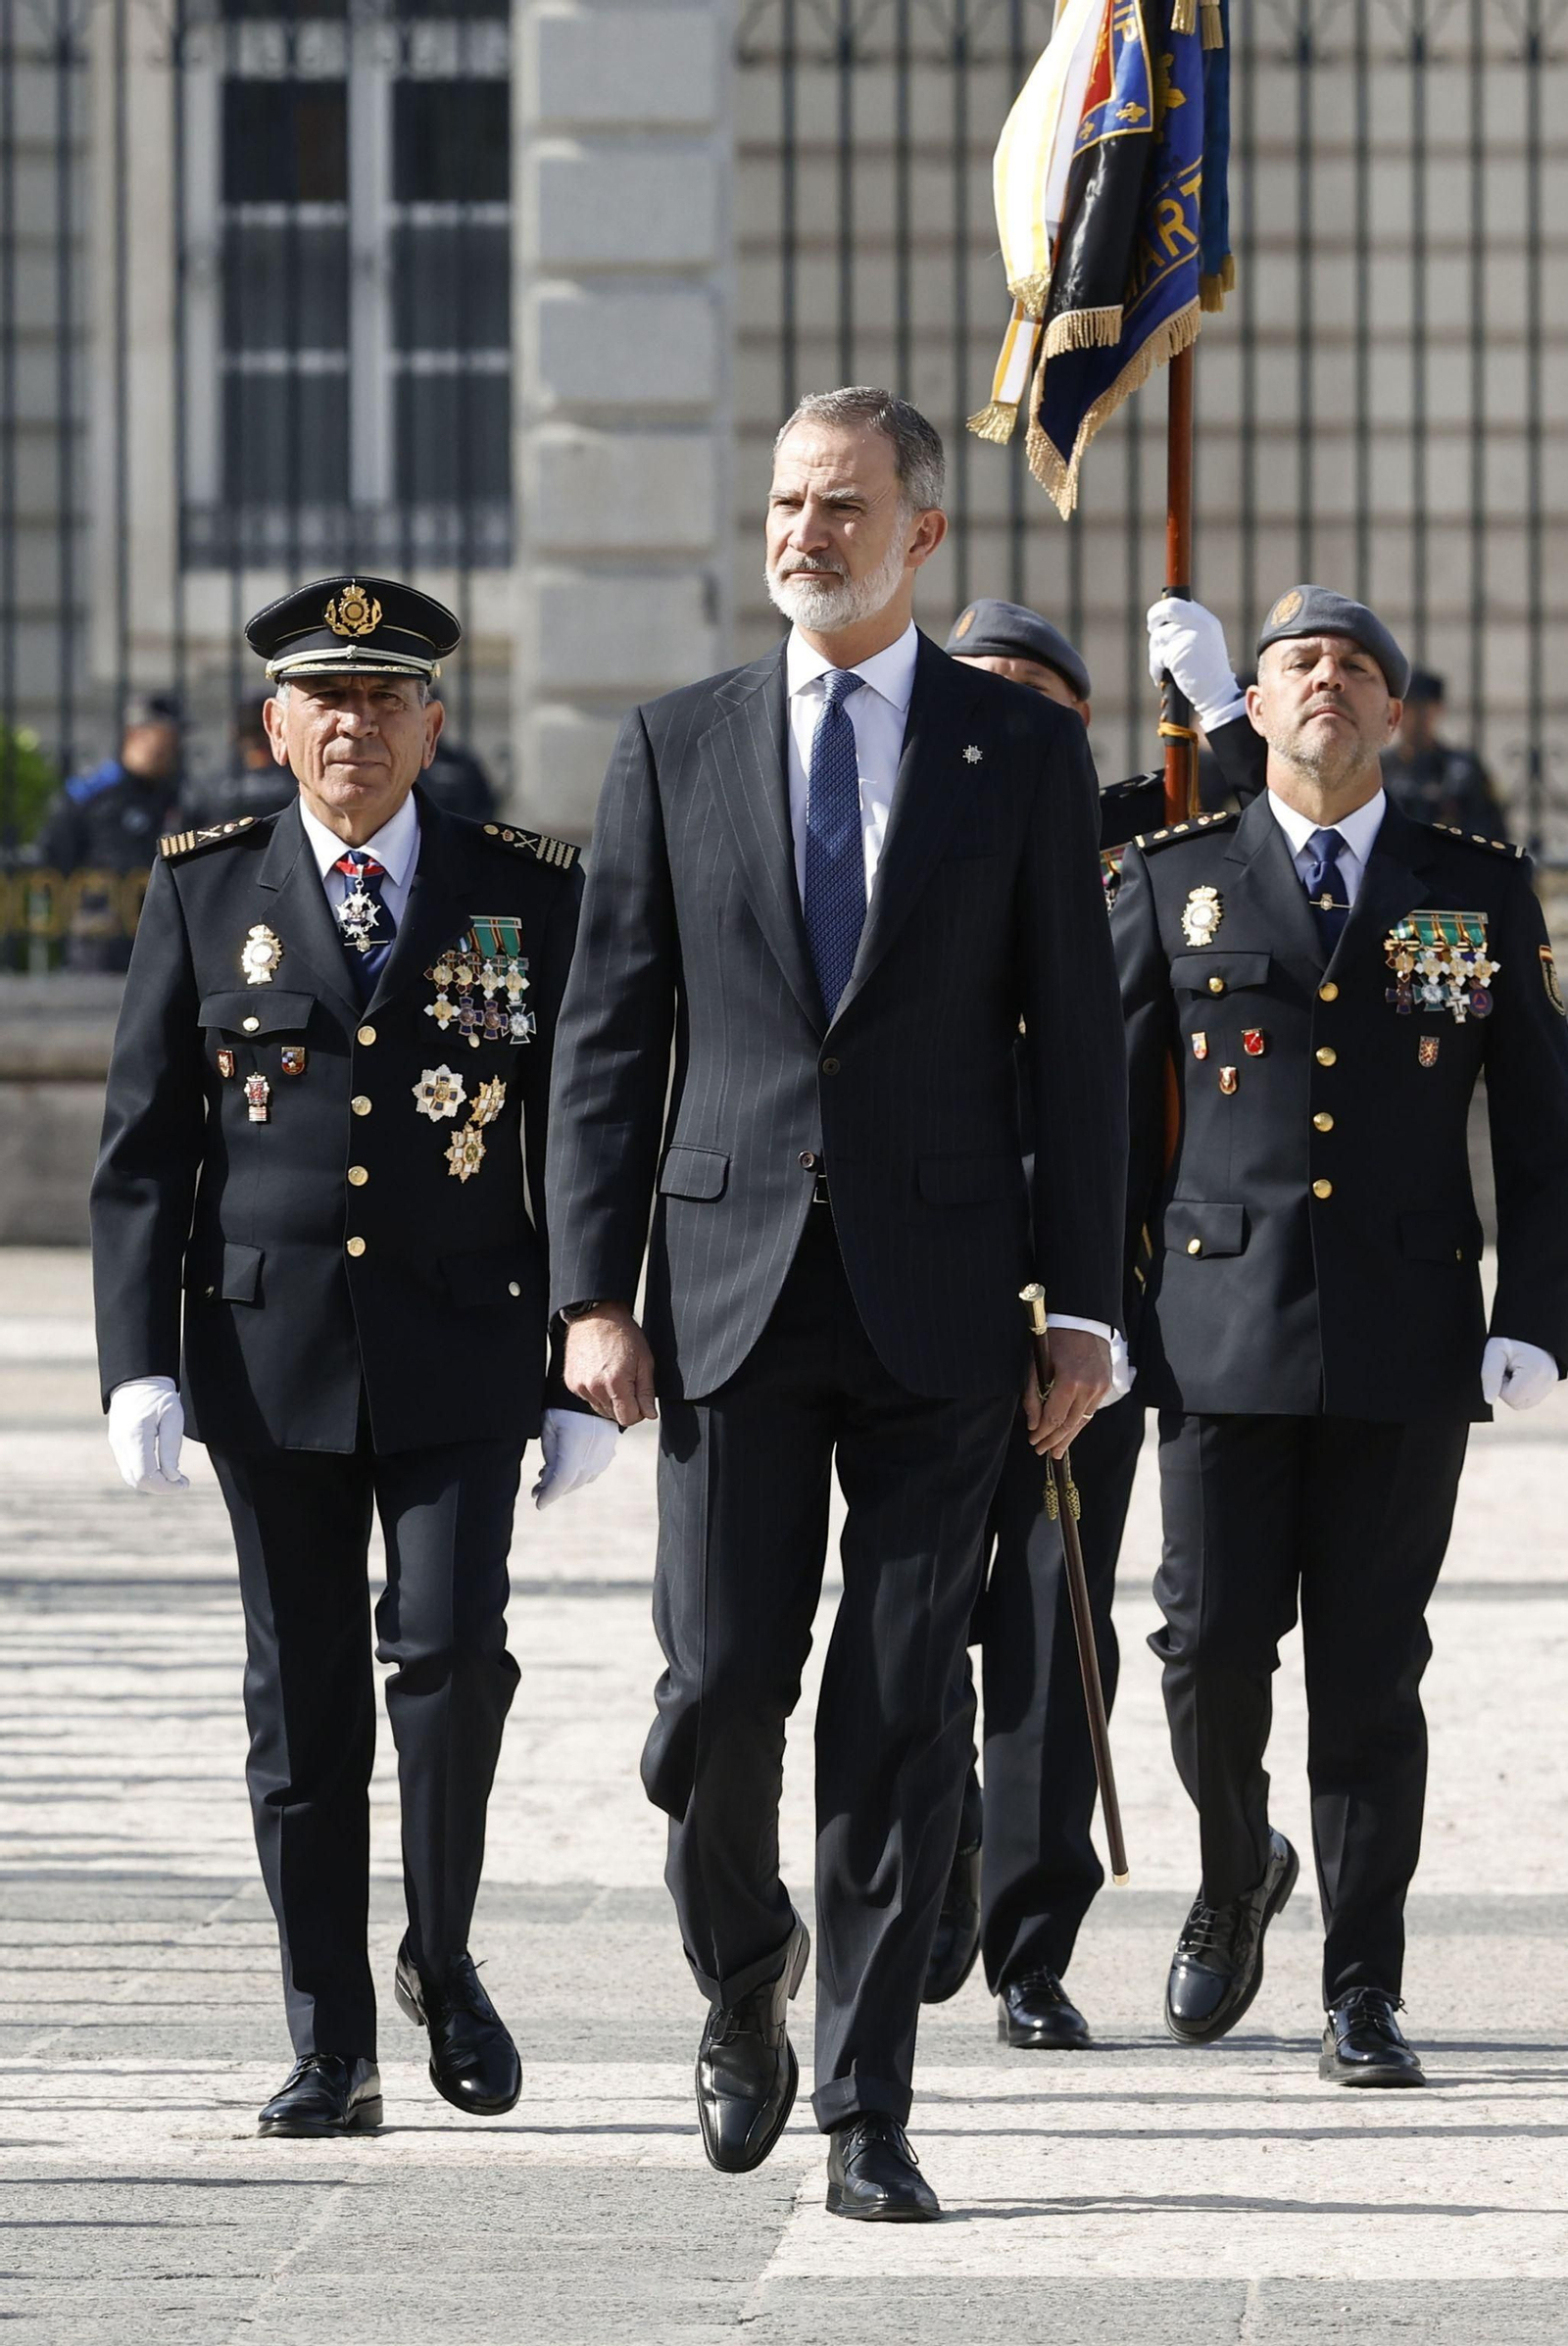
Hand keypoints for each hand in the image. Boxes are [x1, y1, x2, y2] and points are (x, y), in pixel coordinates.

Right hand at [107, 1376, 189, 1493]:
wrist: (138, 1380)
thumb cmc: (160, 1396)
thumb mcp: (173, 1417)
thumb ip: (171, 1447)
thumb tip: (171, 1476)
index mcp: (135, 1435)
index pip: (145, 1475)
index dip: (165, 1486)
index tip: (184, 1483)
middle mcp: (120, 1442)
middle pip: (136, 1480)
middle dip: (160, 1487)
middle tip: (182, 1483)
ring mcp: (116, 1444)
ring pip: (130, 1477)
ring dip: (152, 1483)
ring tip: (175, 1478)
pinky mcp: (117, 1443)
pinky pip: (129, 1468)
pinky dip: (145, 1474)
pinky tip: (162, 1470)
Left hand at [533, 1406, 618, 1509]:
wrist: (592, 1388)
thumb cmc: (563, 1404)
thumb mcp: (549, 1427)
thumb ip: (550, 1455)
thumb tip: (547, 1481)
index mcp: (575, 1442)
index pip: (562, 1478)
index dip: (549, 1494)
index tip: (538, 1503)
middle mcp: (593, 1449)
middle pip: (573, 1481)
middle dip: (555, 1490)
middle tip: (538, 1492)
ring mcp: (604, 1449)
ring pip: (585, 1477)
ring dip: (568, 1482)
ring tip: (550, 1478)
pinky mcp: (609, 1447)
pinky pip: (595, 1468)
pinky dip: (581, 1474)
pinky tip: (570, 1468)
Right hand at [563, 1304, 658, 1426]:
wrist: (597, 1316)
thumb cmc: (623, 1334)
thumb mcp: (644, 1361)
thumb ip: (646, 1391)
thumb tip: (650, 1414)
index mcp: (616, 1383)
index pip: (627, 1419)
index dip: (638, 1413)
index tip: (640, 1401)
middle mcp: (595, 1387)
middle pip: (613, 1416)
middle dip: (624, 1405)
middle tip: (628, 1383)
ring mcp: (580, 1386)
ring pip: (600, 1409)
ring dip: (609, 1399)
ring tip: (614, 1376)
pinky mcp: (571, 1383)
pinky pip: (588, 1398)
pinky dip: (596, 1392)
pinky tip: (601, 1374)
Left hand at [1023, 1328, 1111, 1458]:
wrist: (1083, 1318)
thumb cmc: (1055, 1338)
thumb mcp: (1035, 1364)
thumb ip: (1032, 1396)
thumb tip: (1033, 1424)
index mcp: (1069, 1383)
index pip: (1054, 1419)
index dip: (1042, 1434)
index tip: (1033, 1441)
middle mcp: (1088, 1388)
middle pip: (1070, 1425)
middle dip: (1054, 1441)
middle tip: (1042, 1451)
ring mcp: (1100, 1388)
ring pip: (1083, 1421)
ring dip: (1068, 1437)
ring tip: (1057, 1450)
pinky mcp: (1106, 1385)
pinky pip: (1091, 1410)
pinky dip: (1079, 1422)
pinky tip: (1070, 1430)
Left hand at [1146, 596, 1243, 732]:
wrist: (1217, 692)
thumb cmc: (1208, 672)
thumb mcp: (1205, 642)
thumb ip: (1190, 628)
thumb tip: (1164, 620)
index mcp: (1206, 620)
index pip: (1180, 604)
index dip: (1165, 609)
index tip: (1158, 618)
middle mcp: (1199, 623)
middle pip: (1167, 608)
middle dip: (1154, 616)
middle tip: (1151, 628)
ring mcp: (1187, 636)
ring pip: (1158, 635)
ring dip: (1155, 651)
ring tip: (1162, 665)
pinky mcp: (1176, 653)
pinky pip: (1157, 655)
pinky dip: (1155, 667)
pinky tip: (1159, 675)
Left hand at [1481, 1336, 1558, 1411]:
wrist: (1527, 1329)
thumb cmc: (1509, 1339)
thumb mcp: (1494, 1351)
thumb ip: (1489, 1376)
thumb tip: (1489, 1400)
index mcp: (1535, 1371)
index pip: (1511, 1398)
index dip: (1500, 1386)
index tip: (1502, 1368)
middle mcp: (1548, 1379)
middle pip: (1518, 1404)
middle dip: (1508, 1390)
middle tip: (1507, 1369)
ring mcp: (1551, 1382)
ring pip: (1525, 1403)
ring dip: (1515, 1391)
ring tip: (1515, 1370)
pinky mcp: (1551, 1384)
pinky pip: (1531, 1399)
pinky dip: (1523, 1390)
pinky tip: (1521, 1374)